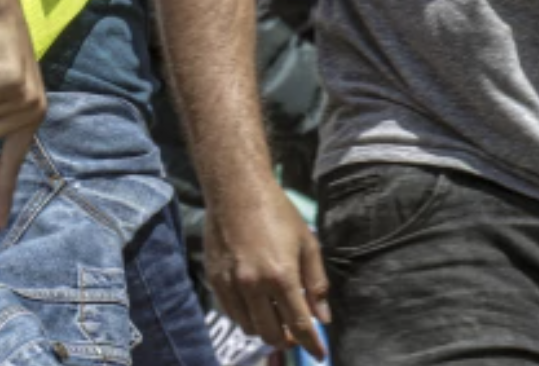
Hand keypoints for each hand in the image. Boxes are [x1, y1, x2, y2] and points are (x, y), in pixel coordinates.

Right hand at [206, 184, 330, 359]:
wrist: (236, 190)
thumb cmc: (277, 212)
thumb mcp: (307, 244)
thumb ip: (316, 283)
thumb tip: (323, 317)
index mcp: (281, 276)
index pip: (299, 325)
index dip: (312, 344)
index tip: (320, 354)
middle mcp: (253, 285)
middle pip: (272, 334)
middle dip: (288, 340)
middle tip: (297, 332)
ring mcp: (231, 284)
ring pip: (250, 328)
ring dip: (266, 330)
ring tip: (277, 318)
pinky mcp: (215, 280)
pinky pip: (232, 314)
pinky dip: (246, 317)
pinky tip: (256, 306)